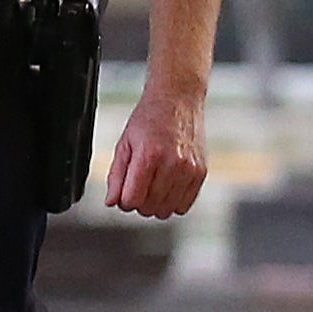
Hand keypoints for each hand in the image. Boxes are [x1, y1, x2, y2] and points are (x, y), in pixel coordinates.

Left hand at [106, 84, 208, 218]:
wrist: (178, 100)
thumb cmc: (149, 119)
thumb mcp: (124, 143)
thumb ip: (116, 175)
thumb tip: (112, 202)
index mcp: (149, 155)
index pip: (132, 200)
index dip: (123, 200)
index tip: (123, 191)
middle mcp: (172, 164)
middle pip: (149, 208)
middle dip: (138, 201)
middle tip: (138, 184)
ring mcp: (189, 170)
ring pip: (166, 210)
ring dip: (155, 203)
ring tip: (152, 183)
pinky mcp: (201, 173)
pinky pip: (184, 205)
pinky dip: (172, 201)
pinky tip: (166, 185)